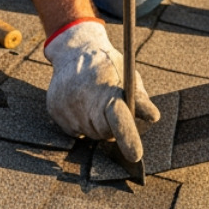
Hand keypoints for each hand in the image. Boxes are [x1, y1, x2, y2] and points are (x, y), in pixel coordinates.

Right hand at [43, 21, 159, 162]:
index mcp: (107, 91)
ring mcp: (67, 107)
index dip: (128, 138)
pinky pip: (73, 130)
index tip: (136, 156)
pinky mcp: (55, 110)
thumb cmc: (109, 67)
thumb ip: (140, 99)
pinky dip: (80, 122)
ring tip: (94, 100)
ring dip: (95, 124)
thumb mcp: (129, 76)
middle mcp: (85, 100)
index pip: (119, 120)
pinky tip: (81, 103)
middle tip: (110, 107)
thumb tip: (154, 116)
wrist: (75, 52)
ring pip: (88, 133)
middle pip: (104, 134)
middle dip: (111, 128)